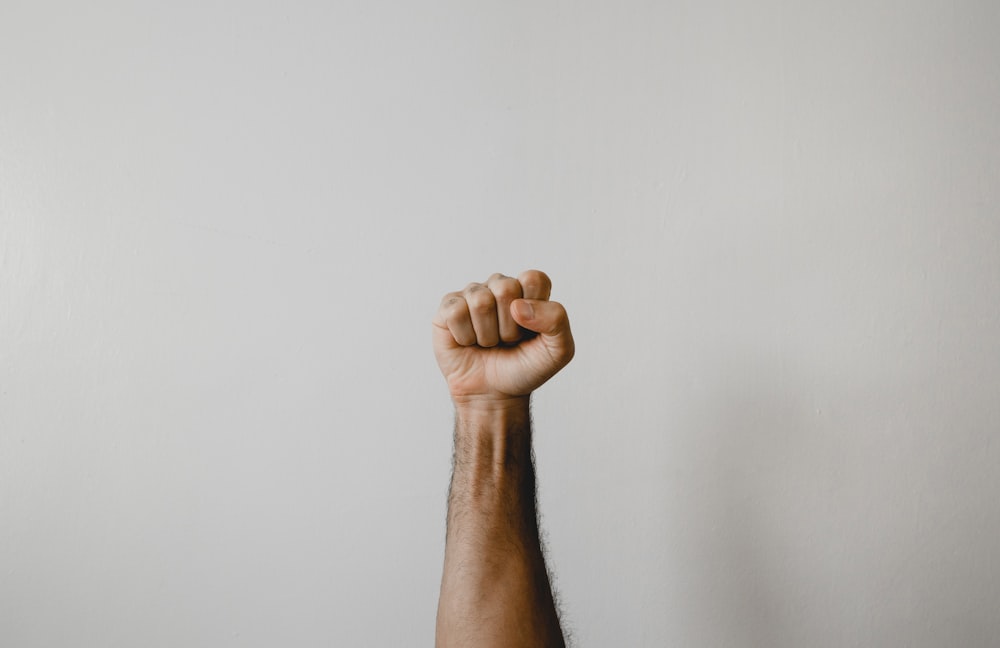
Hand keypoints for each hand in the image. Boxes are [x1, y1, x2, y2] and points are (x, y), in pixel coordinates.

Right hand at [432, 270, 573, 405]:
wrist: (494, 394)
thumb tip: (518, 305)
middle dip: (509, 326)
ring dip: (487, 334)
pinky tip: (468, 342)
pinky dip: (465, 336)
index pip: (534, 279)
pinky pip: (456, 312)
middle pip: (506, 288)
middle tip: (508, 341)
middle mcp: (500, 286)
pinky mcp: (448, 308)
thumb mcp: (558, 350)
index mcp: (529, 290)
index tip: (531, 331)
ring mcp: (473, 295)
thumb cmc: (525, 368)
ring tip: (489, 343)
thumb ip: (556, 320)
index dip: (534, 308)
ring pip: (480, 302)